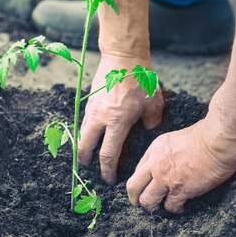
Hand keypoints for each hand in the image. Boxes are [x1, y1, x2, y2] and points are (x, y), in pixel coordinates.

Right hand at [78, 54, 163, 183]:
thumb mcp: (153, 102)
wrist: (122, 56)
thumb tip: (148, 129)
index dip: (107, 170)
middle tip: (92, 170)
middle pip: (85, 147)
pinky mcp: (89, 100)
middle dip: (86, 161)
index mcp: (116, 123)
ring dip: (84, 146)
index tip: (109, 179)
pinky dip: (86, 131)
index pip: (107, 155)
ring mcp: (92, 109)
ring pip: (82, 134)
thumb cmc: (140, 78)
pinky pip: (84, 121)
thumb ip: (152, 120)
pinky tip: (94, 133)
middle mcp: (99, 118)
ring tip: (90, 153)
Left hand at [127, 118, 235, 213]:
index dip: (140, 182)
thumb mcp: (175, 138)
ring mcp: (166, 178)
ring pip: (147, 201)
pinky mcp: (180, 190)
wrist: (216, 141)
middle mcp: (155, 165)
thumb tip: (168, 161)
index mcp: (154, 150)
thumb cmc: (204, 135)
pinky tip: (180, 208)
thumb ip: (167, 151)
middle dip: (135, 198)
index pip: (138, 170)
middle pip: (133, 187)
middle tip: (141, 204)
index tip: (144, 187)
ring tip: (159, 208)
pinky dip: (175, 209)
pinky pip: (171, 206)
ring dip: (152, 207)